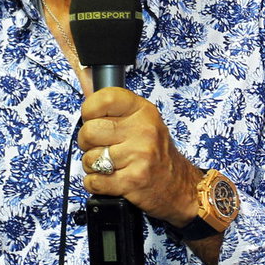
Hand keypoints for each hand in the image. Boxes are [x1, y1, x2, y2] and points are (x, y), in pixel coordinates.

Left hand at [76, 88, 200, 225]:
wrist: (179, 185)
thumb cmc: (154, 152)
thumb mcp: (141, 120)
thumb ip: (113, 106)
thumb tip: (85, 79)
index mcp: (143, 111)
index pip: (105, 99)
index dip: (90, 110)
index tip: (93, 119)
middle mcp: (143, 130)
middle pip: (90, 131)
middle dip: (87, 143)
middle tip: (101, 147)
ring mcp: (139, 156)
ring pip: (89, 159)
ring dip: (93, 166)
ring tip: (110, 165)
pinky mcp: (133, 180)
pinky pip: (94, 181)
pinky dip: (95, 183)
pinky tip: (110, 179)